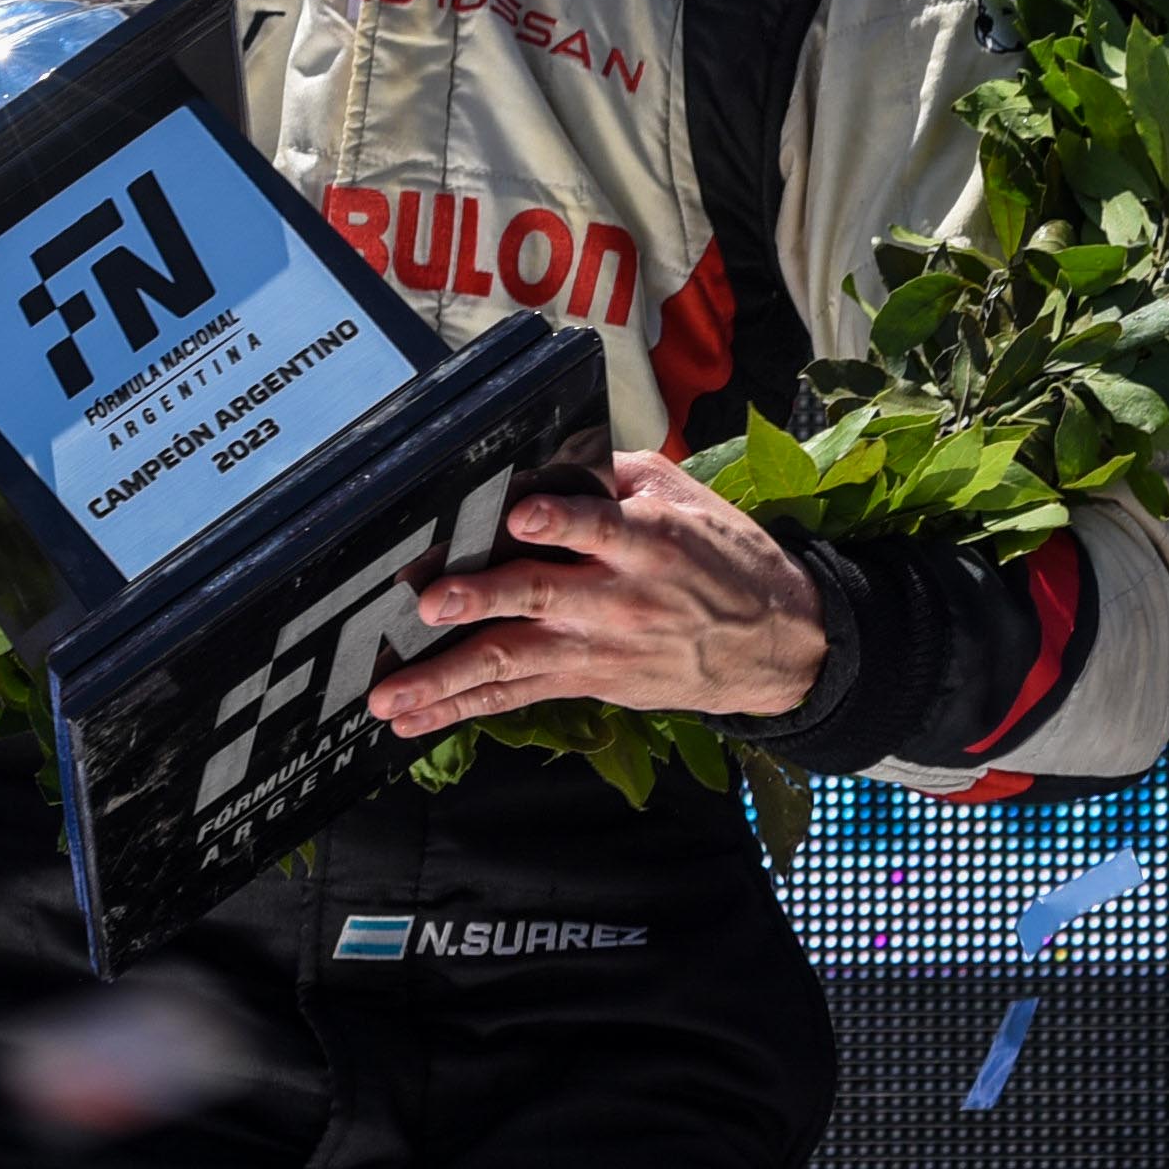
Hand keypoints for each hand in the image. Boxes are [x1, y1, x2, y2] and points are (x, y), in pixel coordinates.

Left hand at [366, 448, 825, 738]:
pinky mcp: (588, 682)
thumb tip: (548, 448)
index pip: (599, 527)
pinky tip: (413, 721)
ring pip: (513, 662)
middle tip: (430, 603)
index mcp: (649, 540)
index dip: (560, 522)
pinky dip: (461, 711)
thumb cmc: (724, 557)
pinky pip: (516, 698)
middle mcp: (618, 598)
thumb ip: (614, 473)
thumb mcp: (684, 497)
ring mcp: (598, 647)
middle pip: (540, 597)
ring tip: (392, 696)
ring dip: (447, 679)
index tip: (520, 518)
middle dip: (481, 601)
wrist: (776, 644)